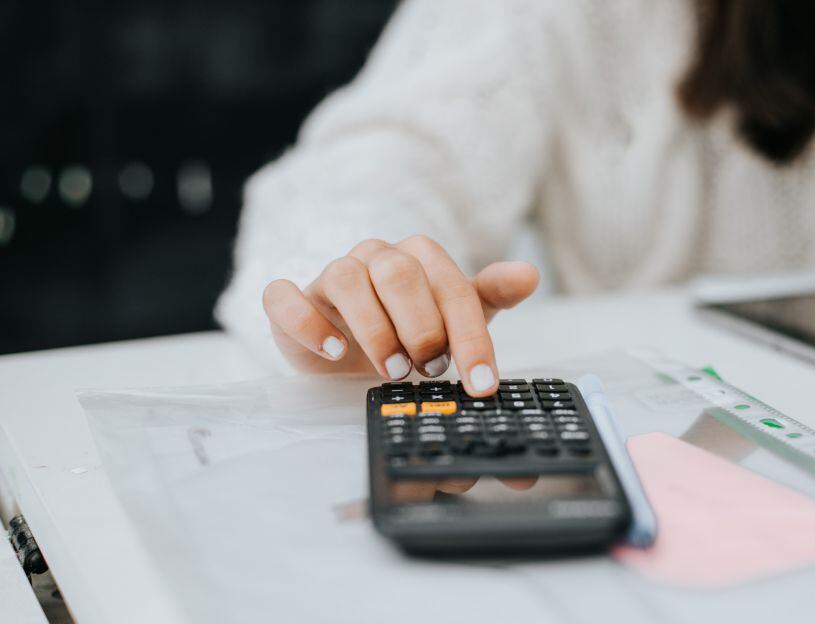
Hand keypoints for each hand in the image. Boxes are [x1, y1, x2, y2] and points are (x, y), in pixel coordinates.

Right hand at [261, 236, 538, 396]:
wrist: (351, 348)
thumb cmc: (409, 328)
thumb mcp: (456, 315)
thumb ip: (490, 294)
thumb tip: (530, 274)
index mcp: (418, 257)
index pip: (451, 285)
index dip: (470, 335)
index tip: (481, 381)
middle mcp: (374, 257)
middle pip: (399, 272)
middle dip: (421, 326)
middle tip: (431, 370)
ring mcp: (330, 275)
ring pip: (346, 277)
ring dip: (374, 328)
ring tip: (393, 370)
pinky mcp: (293, 301)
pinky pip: (285, 297)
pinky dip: (308, 323)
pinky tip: (334, 352)